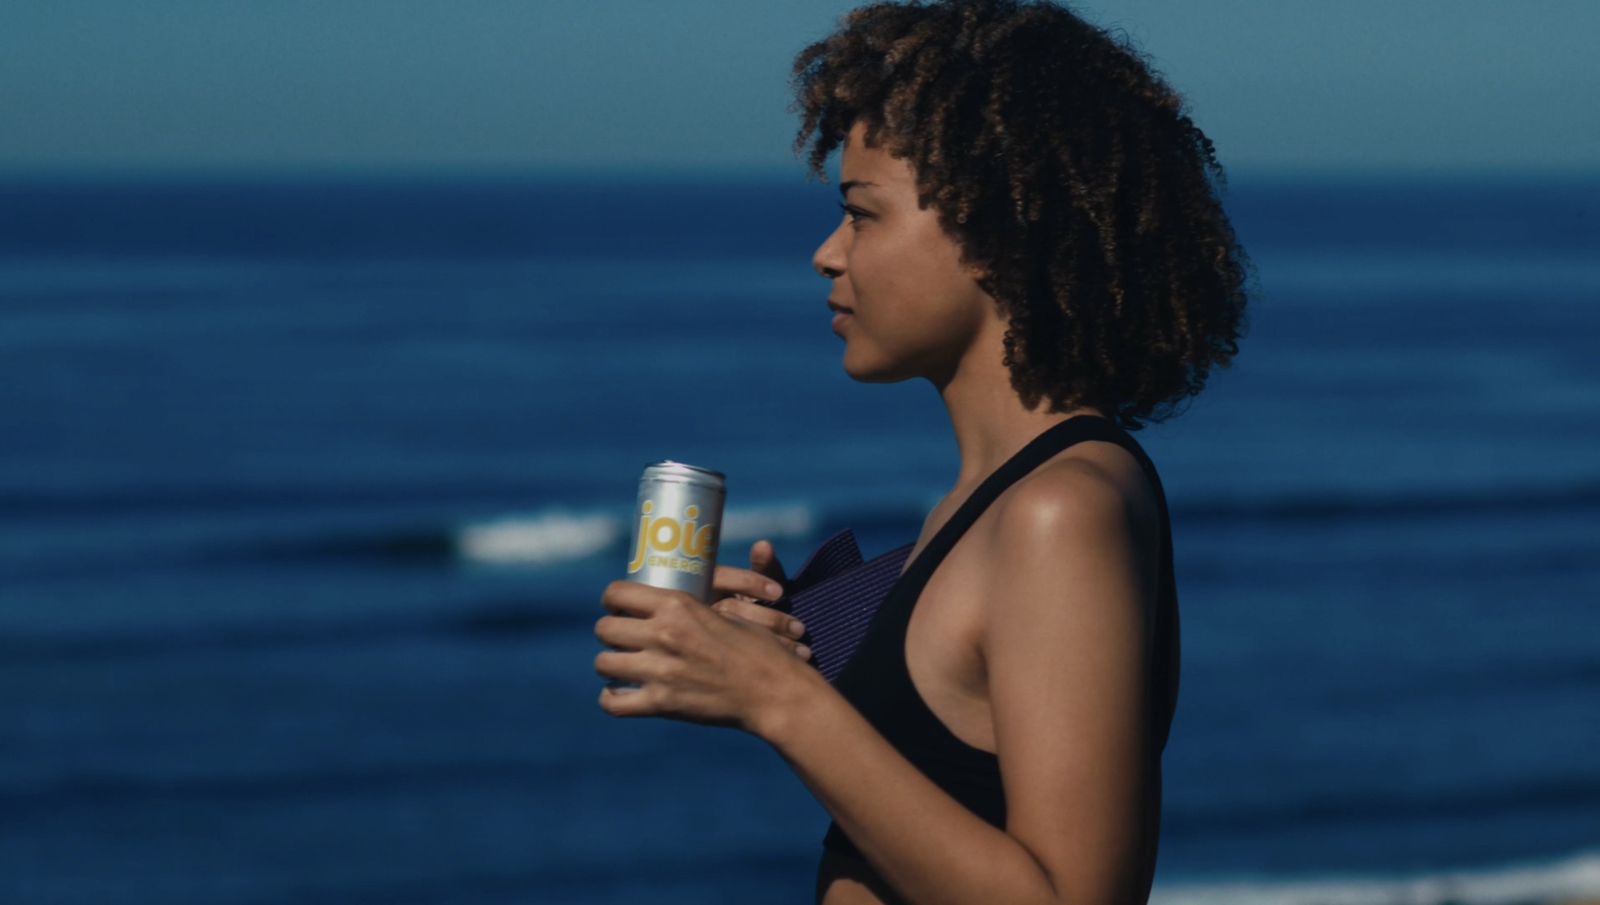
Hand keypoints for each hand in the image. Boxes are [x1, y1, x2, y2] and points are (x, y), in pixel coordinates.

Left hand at [594, 578, 818, 733]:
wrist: (775, 691)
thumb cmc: (758, 649)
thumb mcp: (728, 612)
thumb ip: (690, 609)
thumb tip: (665, 603)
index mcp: (678, 605)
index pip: (617, 593)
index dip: (613, 600)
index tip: (619, 607)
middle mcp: (664, 634)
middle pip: (604, 628)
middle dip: (610, 631)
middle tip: (622, 637)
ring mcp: (661, 670)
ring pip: (603, 663)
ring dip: (610, 664)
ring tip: (622, 665)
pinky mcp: (663, 703)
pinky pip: (614, 702)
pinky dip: (612, 699)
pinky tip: (623, 693)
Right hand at [709, 540, 808, 660]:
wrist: (731, 651)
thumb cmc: (748, 606)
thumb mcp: (756, 588)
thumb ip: (762, 567)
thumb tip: (763, 544)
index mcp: (706, 586)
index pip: (721, 577)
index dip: (749, 582)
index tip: (779, 592)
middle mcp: (698, 610)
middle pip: (730, 611)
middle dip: (768, 619)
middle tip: (800, 629)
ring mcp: (699, 637)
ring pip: (732, 639)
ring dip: (773, 644)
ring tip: (804, 651)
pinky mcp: (709, 661)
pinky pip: (735, 665)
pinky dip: (764, 666)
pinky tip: (786, 670)